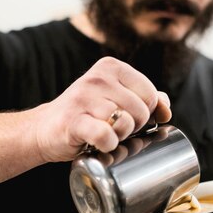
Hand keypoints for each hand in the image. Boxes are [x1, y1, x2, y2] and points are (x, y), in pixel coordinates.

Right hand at [33, 56, 171, 161]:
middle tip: (116, 130)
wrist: (45, 129)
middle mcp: (97, 77)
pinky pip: (105, 135)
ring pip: (125, 123)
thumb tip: (166, 108)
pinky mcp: (73, 120)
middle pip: (140, 110)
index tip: (129, 119)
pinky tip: (100, 145)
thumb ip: (144, 98)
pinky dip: (107, 145)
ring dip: (120, 138)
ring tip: (106, 136)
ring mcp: (83, 97)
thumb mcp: (115, 99)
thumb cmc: (86, 115)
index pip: (150, 94)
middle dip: (134, 127)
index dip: (146, 114)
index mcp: (112, 67)